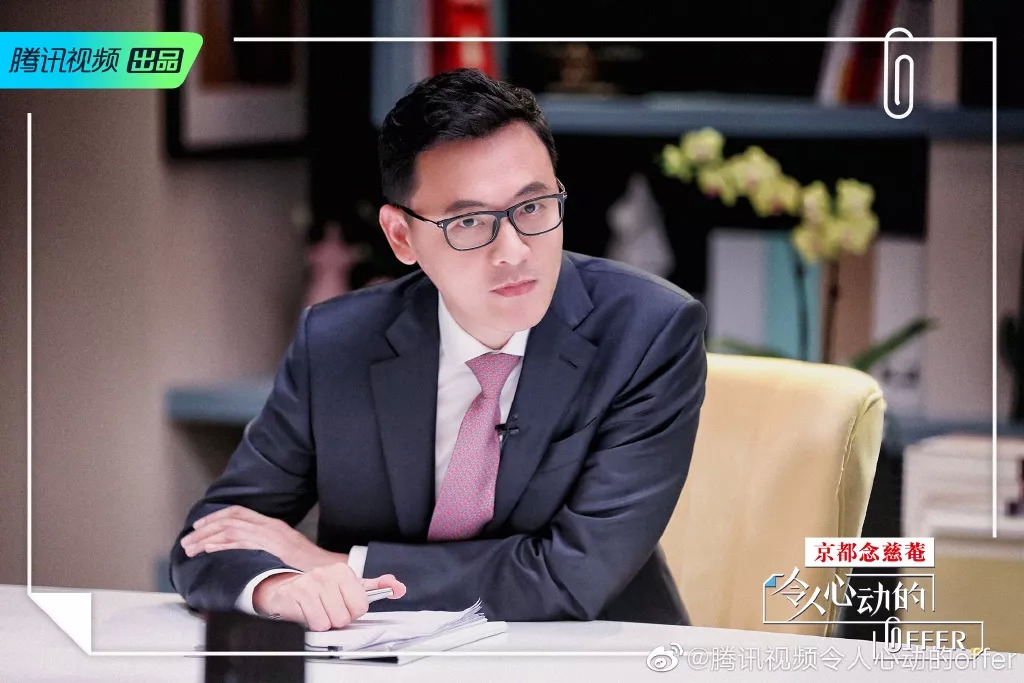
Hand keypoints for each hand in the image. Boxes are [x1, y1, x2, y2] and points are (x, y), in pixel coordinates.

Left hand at [180, 505, 342, 570]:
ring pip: (230, 530)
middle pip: (230, 520)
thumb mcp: (286, 549)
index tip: (200, 525)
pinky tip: (209, 549)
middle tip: (188, 539)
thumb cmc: (307, 565)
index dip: (217, 516)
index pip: (239, 512)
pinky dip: (221, 544)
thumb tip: (248, 550)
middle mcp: (269, 526)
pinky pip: (240, 542)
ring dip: (207, 539)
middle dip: (205, 529)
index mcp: (272, 524)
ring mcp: (269, 536)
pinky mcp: (269, 547)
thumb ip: (268, 545)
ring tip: (191, 548)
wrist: (325, 569)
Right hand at [252, 564, 406, 630]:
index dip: (352, 611)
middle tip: (329, 610)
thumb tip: (398, 587)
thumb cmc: (320, 591)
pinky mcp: (296, 595)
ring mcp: (310, 583)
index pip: (361, 604)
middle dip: (338, 618)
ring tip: (318, 611)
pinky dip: (312, 624)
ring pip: (330, 621)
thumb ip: (376, 587)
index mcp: (343, 572)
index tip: (344, 605)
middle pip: (345, 615)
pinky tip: (308, 613)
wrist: (287, 590)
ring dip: (324, 622)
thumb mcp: (350, 586)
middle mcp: (327, 574)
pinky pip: (315, 622)